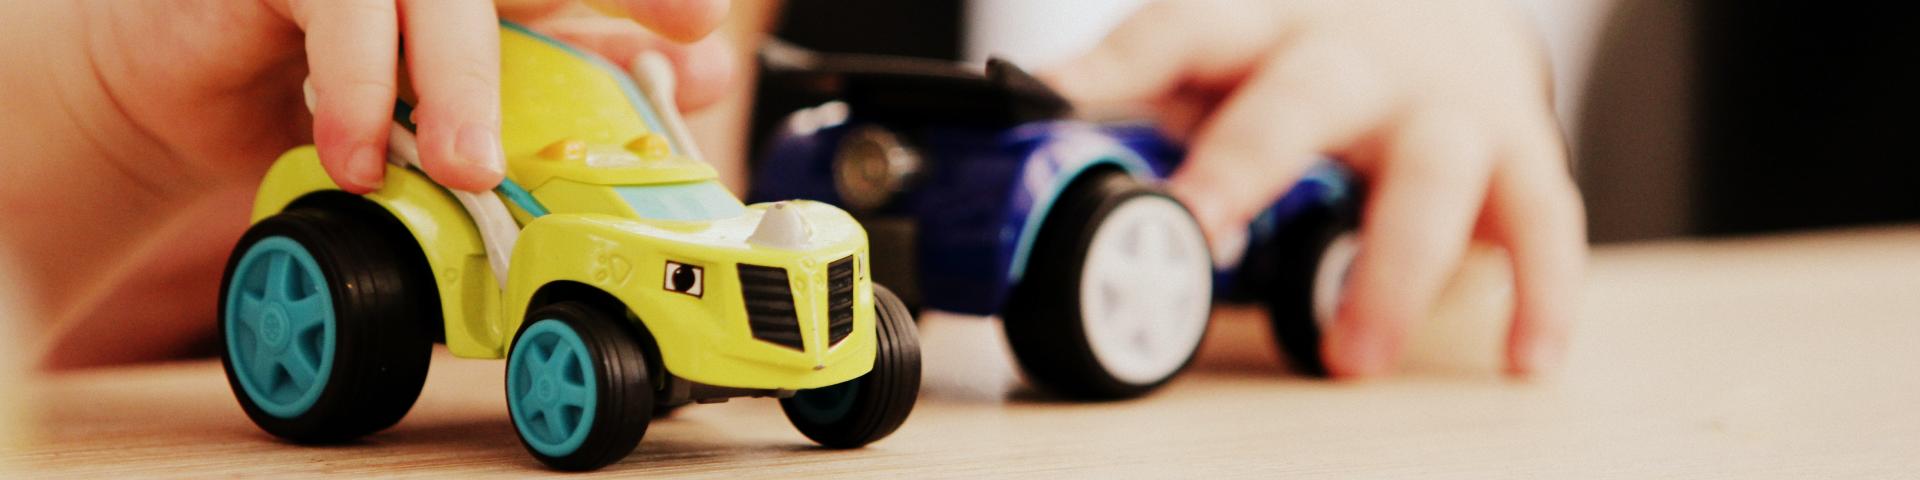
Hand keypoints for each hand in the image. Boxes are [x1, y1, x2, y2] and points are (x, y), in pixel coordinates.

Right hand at [130, 0, 731, 193]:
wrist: (200, 92)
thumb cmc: (347, 83)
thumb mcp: (476, 95)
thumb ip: (578, 78)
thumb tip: (704, 75)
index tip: (703, 25)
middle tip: (677, 27)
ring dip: (459, 79)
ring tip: (469, 166)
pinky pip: (336, 16)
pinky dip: (351, 92)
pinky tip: (357, 157)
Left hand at [1046, 0, 1585, 377]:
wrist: (1453, 21)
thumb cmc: (1312, 62)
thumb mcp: (1229, 62)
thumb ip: (1143, 96)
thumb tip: (1031, 128)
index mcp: (1267, 27)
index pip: (1186, 28)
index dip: (1121, 64)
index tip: (1056, 99)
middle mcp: (1358, 53)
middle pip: (1306, 93)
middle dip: (1250, 160)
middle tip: (1200, 232)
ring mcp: (1445, 103)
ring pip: (1432, 170)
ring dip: (1392, 268)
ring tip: (1350, 357)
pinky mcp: (1520, 153)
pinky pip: (1543, 221)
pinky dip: (1539, 293)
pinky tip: (1522, 359)